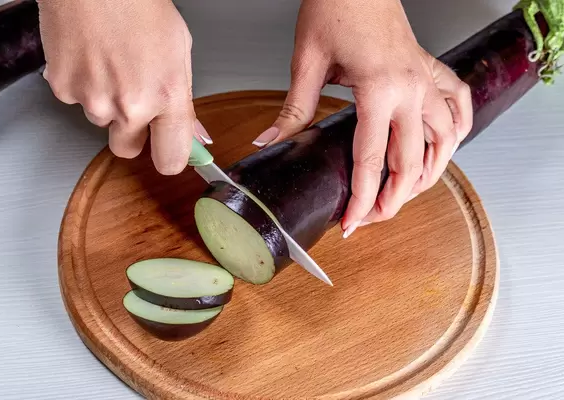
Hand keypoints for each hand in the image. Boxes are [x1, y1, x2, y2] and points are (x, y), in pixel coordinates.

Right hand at [37, 0, 210, 174]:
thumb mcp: (180, 52)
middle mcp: (130, 106)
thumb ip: (182, 99)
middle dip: (131, 133)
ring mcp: (93, 100)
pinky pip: (75, 101)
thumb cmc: (138, 6)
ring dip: (106, 103)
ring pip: (101, 122)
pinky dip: (83, 85)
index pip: (171, 159)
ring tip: (112, 64)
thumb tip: (193, 133)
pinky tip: (92, 58)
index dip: (168, 157)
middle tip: (133, 100)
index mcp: (167, 97)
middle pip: (127, 148)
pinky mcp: (64, 90)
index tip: (166, 151)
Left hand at [253, 0, 471, 236]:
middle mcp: (411, 90)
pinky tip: (444, 146)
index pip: (372, 161)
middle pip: (413, 163)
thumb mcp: (307, 62)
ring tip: (407, 194)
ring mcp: (427, 81)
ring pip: (445, 142)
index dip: (361, 200)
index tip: (352, 223)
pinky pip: (460, 106)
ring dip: (429, 174)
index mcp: (379, 90)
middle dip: (394, 200)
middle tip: (374, 218)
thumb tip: (270, 142)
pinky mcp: (431, 71)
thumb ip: (292, 110)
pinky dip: (456, 132)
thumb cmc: (336, 8)